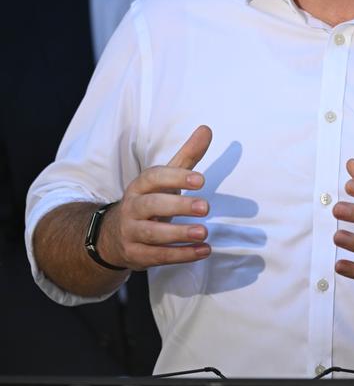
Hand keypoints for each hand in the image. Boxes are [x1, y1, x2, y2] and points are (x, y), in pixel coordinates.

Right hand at [100, 125, 212, 270]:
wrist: (113, 236)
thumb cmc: (150, 200)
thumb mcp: (165, 179)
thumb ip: (187, 156)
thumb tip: (207, 129)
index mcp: (140, 186)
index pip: (154, 177)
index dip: (176, 177)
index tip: (201, 180)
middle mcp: (132, 208)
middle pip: (152, 205)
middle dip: (178, 206)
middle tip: (206, 207)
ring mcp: (131, 232)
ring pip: (152, 234)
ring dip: (179, 234)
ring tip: (204, 232)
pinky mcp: (136, 255)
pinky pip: (157, 256)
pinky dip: (181, 255)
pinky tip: (203, 250)